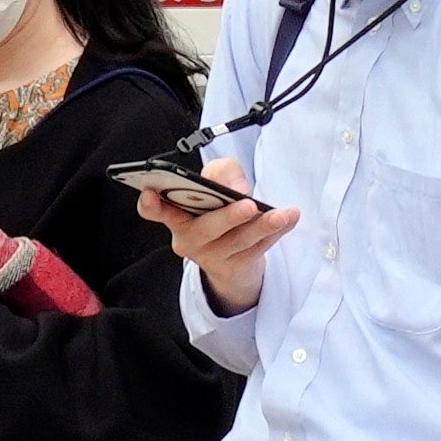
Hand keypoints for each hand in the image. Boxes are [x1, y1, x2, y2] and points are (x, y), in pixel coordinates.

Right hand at [144, 159, 297, 312]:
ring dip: (263, 226)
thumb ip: (223, 173)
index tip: (150, 194)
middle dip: (229, 217)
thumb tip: (237, 187)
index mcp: (176, 216)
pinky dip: (277, 232)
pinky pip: (259, 249)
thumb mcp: (217, 181)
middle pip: (207, 229)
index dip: (150, 205)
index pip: (157, 211)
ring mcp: (213, 256)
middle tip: (249, 205)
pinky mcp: (237, 266)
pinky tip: (290, 218)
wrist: (231, 253)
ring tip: (282, 214)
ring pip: (239, 241)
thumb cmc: (216, 208)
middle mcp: (189, 239)